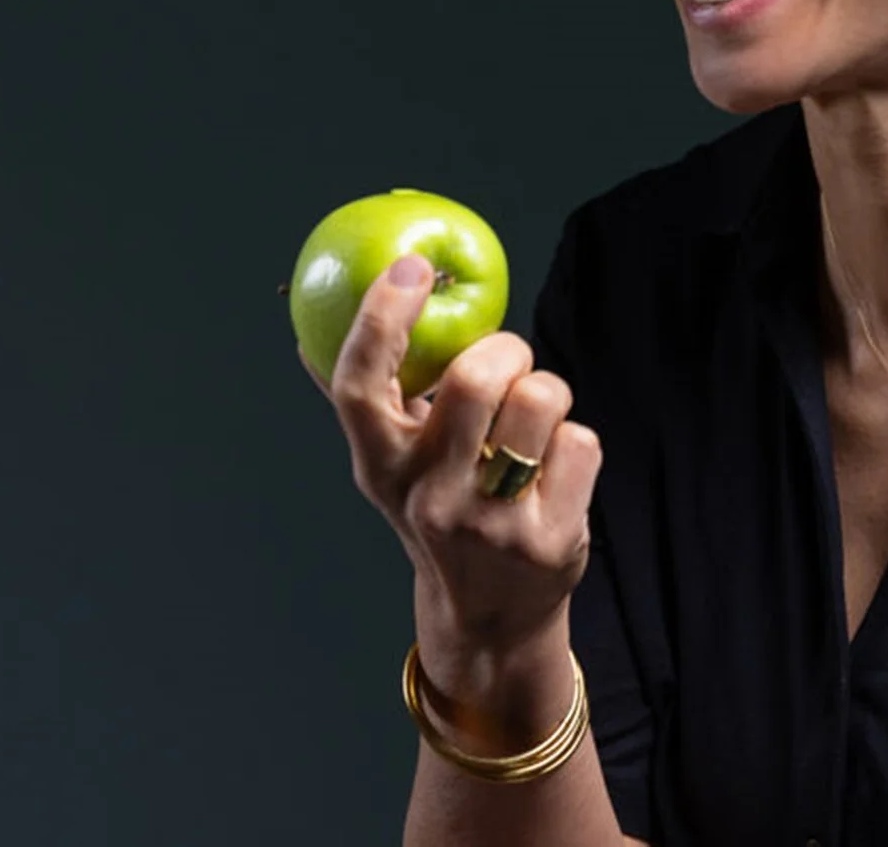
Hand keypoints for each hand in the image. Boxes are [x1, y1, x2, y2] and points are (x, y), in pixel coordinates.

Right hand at [306, 252, 602, 667]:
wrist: (489, 621)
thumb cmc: (440, 515)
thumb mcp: (394, 472)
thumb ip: (369, 403)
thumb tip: (307, 328)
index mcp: (382, 469)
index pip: (361, 386)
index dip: (381, 318)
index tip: (409, 266)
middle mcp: (430, 499)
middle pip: (472, 377)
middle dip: (504, 348)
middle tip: (508, 359)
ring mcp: (492, 523)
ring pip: (539, 397)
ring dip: (547, 390)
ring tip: (534, 420)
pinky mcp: (551, 538)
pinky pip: (580, 440)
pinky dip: (575, 442)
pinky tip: (556, 471)